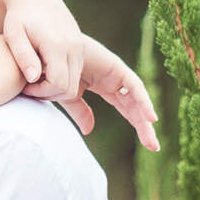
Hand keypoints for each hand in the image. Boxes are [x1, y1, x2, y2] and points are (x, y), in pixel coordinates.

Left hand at [0, 0, 83, 101]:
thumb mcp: (13, 34)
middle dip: (48, 94)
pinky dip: (61, 80)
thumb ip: (23, 55)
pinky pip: (75, 75)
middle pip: (69, 88)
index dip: (41, 92)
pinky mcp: (79, 48)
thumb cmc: (18, 17)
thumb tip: (33, 78)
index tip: (24, 86)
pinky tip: (42, 72)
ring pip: (74, 84)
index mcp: (57, 45)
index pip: (58, 84)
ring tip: (33, 79)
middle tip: (28, 86)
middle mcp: (73, 47)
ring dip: (55, 88)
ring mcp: (79, 48)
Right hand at [60, 34, 159, 150]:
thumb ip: (80, 111)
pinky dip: (143, 100)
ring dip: (145, 118)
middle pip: (134, 106)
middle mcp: (114, 80)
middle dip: (144, 126)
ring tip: (151, 140)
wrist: (45, 52)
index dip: (137, 125)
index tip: (148, 144)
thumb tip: (89, 131)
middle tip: (154, 147)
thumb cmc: (53, 69)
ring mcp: (116, 72)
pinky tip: (150, 117)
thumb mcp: (68, 96)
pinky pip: (134, 86)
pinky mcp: (115, 66)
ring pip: (136, 99)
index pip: (127, 109)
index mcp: (105, 86)